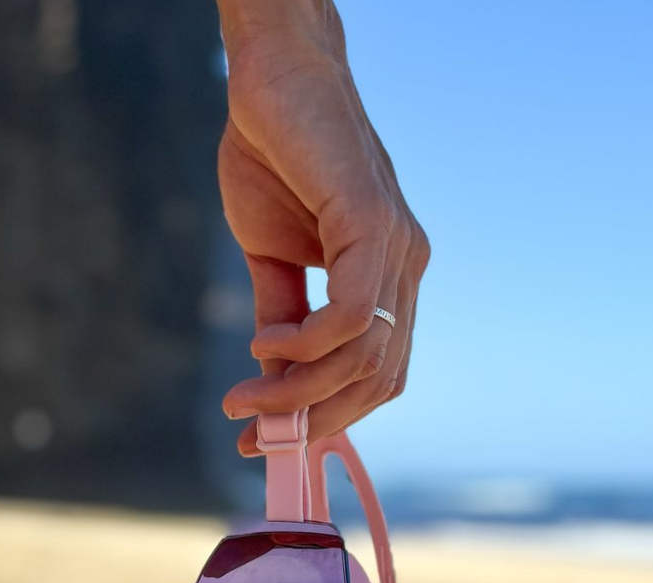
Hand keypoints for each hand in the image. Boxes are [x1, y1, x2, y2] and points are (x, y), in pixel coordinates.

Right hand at [216, 0, 429, 453]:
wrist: (273, 73)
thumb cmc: (276, 157)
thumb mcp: (273, 255)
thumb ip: (283, 314)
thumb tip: (276, 378)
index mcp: (389, 280)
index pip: (378, 373)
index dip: (332, 417)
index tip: (274, 438)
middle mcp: (405, 269)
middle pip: (379, 379)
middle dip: (317, 420)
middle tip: (256, 434)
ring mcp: (396, 248)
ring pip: (366, 356)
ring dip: (301, 392)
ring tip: (247, 398)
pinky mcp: (372, 223)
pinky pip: (352, 315)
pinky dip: (305, 346)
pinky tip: (264, 345)